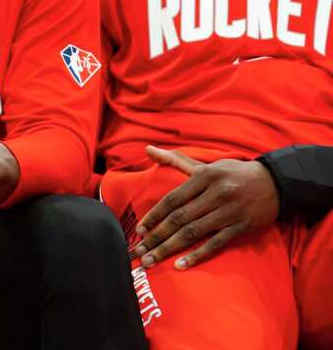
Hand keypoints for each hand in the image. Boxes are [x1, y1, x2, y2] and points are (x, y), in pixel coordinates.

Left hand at [131, 145, 278, 270]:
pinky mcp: (242, 227)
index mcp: (204, 176)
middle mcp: (216, 193)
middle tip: (138, 252)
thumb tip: (147, 149)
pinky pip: (216, 243)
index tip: (139, 230)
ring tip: (151, 260)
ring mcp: (229, 212)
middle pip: (179, 218)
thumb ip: (175, 160)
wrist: (276, 182)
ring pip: (193, 232)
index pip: (172, 199)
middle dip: (156, 237)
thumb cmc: (233, 173)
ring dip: (169, 248)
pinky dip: (197, 255)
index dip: (154, 216)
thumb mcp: (205, 165)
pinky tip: (180, 265)